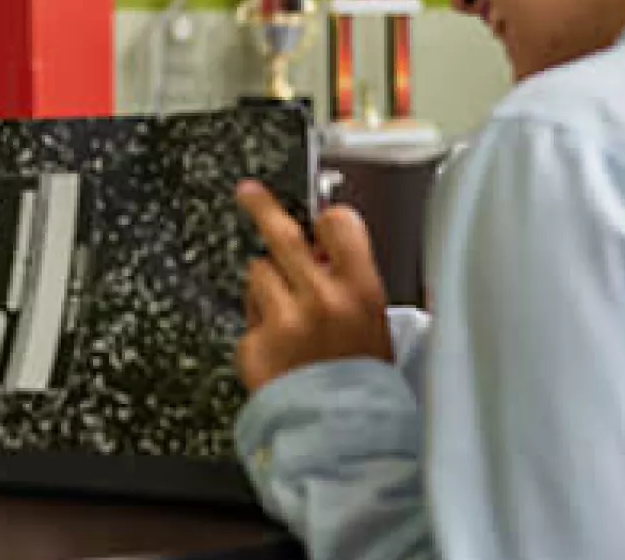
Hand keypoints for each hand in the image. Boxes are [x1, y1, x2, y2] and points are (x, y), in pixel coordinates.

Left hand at [233, 181, 391, 391]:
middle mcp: (319, 299)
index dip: (327, 219)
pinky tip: (279, 348)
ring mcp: (282, 319)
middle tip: (247, 191)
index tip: (321, 218)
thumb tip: (323, 248)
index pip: (338, 224)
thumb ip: (351, 280)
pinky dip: (259, 325)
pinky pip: (248, 315)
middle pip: (282, 233)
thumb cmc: (362, 382)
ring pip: (258, 271)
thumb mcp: (377, 323)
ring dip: (268, 286)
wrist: (340, 434)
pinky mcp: (253, 341)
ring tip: (290, 320)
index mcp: (359, 291)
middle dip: (261, 206)